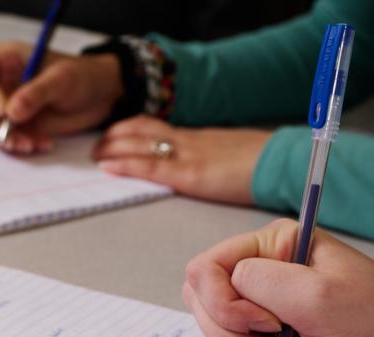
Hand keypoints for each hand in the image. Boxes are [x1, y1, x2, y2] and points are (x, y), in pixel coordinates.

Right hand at [0, 43, 122, 152]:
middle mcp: (0, 82)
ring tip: (31, 144)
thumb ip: (36, 93)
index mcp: (5, 59)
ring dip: (5, 139)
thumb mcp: (61, 80)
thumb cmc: (82, 77)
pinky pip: (7, 139)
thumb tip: (11, 111)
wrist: (100, 96)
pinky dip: (20, 146)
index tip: (3, 110)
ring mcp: (6, 105)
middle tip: (11, 137)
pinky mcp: (17, 126)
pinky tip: (42, 144)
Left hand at [94, 118, 269, 204]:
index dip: (129, 128)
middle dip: (113, 137)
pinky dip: (125, 165)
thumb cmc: (260, 163)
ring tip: (95, 157)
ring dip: (112, 149)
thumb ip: (210, 159)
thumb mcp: (229, 155)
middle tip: (96, 147)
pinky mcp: (189, 174)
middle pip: (141, 130)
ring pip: (139, 144)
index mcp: (196, 137)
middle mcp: (187, 141)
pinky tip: (110, 167)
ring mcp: (187, 155)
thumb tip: (201, 167)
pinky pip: (150, 166)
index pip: (155, 125)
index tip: (113, 134)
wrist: (278, 163)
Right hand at [183, 219, 373, 336]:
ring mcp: (269, 306)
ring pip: (221, 333)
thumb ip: (253, 282)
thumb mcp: (313, 294)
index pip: (205, 269)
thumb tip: (217, 285)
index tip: (266, 323)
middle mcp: (265, 272)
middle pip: (204, 303)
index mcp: (273, 245)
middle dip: (230, 335)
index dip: (222, 303)